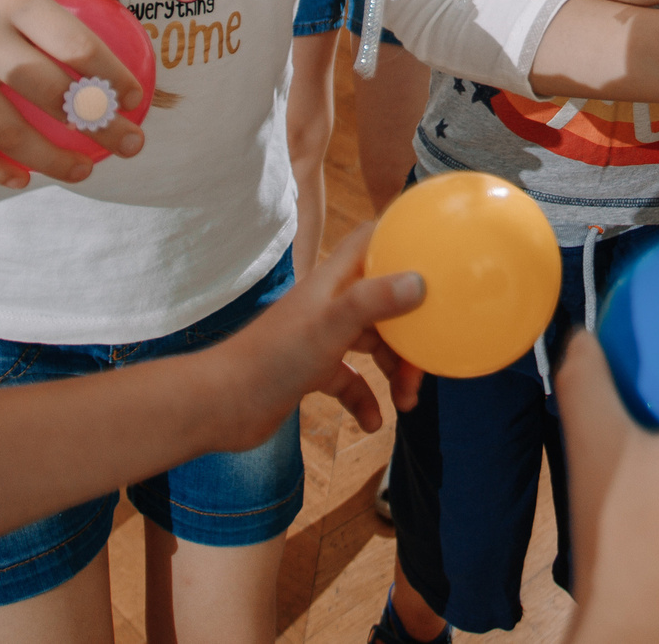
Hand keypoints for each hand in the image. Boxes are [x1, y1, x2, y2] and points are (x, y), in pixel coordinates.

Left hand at [200, 225, 425, 449]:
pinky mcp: (313, 370)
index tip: (437, 249)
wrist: (221, 405)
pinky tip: (374, 421)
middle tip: (429, 356)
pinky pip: (352, 381)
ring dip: (395, 370)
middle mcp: (330, 303)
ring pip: (374, 344)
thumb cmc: (272, 359)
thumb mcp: (331, 327)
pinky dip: (366, 399)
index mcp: (335, 281)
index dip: (404, 238)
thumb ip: (373, 302)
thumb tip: (421, 282)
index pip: (373, 240)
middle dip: (412, 327)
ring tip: (408, 400)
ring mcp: (321, 337)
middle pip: (385, 300)